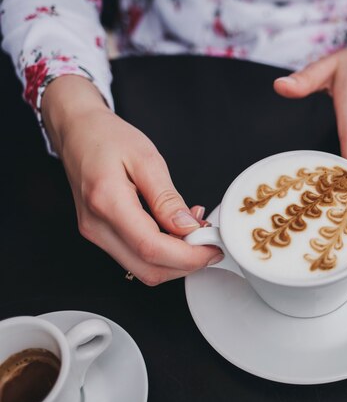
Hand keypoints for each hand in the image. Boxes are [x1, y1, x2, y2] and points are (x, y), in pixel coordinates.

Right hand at [42, 76, 221, 285]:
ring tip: (193, 232)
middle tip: (210, 242)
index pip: (152, 248)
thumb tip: (188, 228)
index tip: (213, 247)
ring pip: (143, 270)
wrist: (78, 132)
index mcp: (107, 203)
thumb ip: (167, 198)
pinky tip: (175, 231)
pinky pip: (135, 257)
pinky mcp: (100, 235)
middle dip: (186, 264)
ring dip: (175, 260)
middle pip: (149, 269)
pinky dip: (161, 253)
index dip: (189, 256)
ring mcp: (96, 234)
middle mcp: (97, 226)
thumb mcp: (147, 159)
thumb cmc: (107, 138)